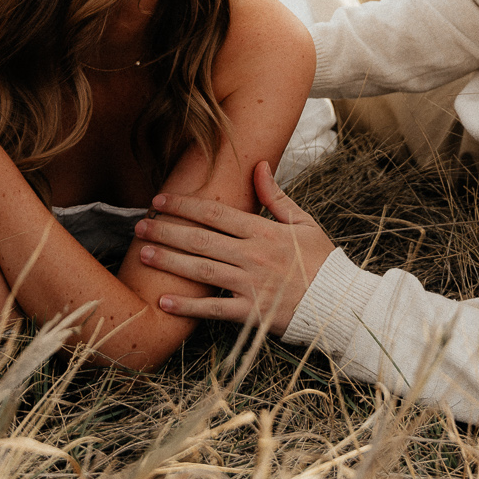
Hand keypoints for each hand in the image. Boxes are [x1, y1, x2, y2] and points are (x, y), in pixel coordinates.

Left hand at [133, 161, 334, 332]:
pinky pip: (214, 309)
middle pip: (201, 240)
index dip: (184, 205)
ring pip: (202, 270)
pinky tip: (163, 301)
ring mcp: (251, 285)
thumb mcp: (303, 223)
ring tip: (143, 254)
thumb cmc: (322, 261)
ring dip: (169, 261)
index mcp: (264, 231)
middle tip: (139, 225)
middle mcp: (253, 256)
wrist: (339, 302)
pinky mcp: (251, 313)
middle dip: (167, 231)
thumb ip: (276, 196)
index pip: (215, 214)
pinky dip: (187, 307)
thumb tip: (259, 165)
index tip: (160, 200)